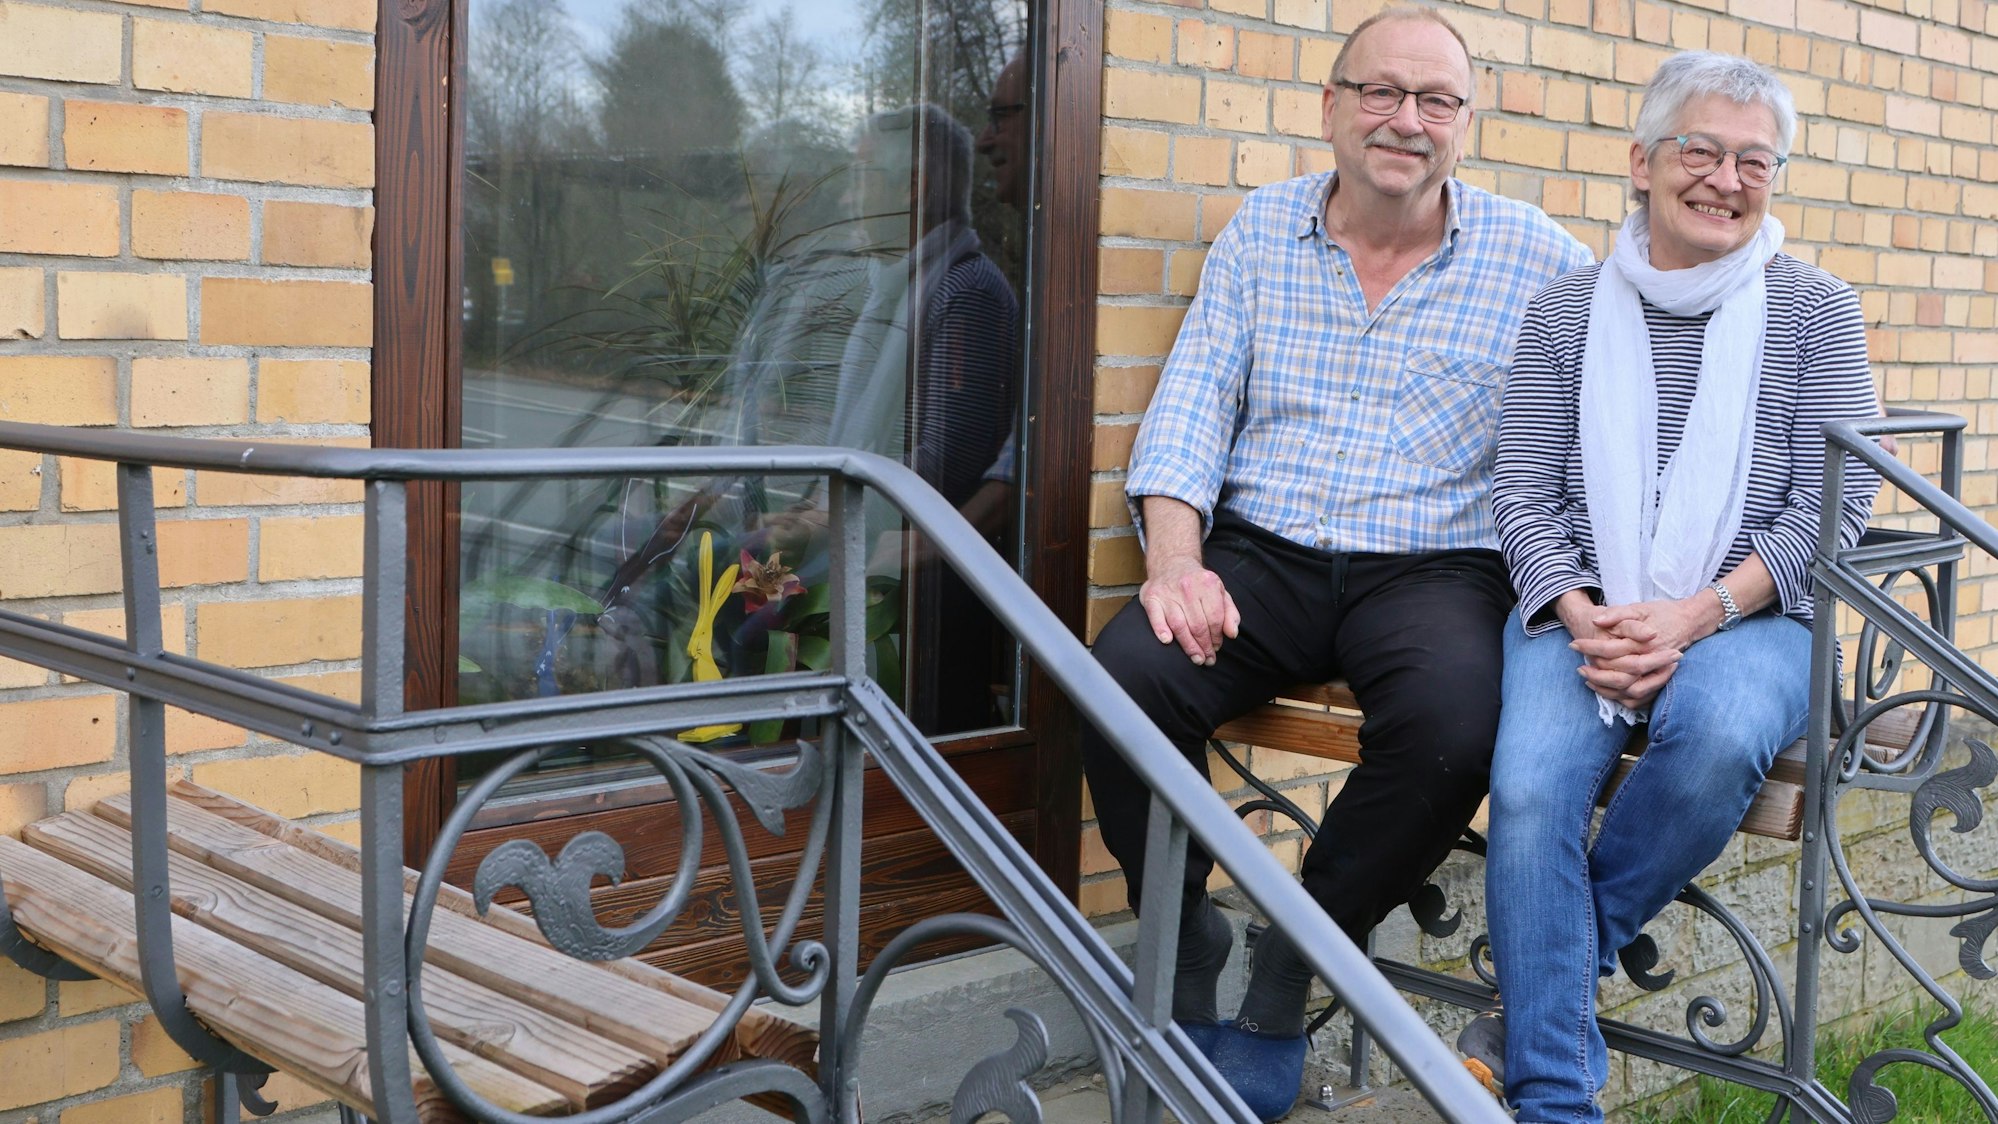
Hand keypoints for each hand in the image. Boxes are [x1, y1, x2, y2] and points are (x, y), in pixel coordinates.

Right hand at [1138, 554, 1239, 665]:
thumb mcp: (1220, 591)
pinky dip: (1161, 630)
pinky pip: (1155, 617)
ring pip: (1179, 625)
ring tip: (1196, 658)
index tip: (1216, 647)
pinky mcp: (1152, 596)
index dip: (1217, 637)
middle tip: (1206, 659)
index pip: (1215, 618)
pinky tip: (1167, 641)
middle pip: (1198, 624)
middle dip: (1204, 646)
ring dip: (1188, 646)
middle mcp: (1187, 586)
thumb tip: (1232, 634)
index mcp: (1208, 583)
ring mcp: (1168, 592)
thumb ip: (1230, 612)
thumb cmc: (1198, 583)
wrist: (1172, 563)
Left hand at [1557, 596, 1678, 709]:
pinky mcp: (1660, 681)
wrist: (1689, 621)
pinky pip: (1640, 698)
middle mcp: (1653, 661)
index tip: (1574, 644)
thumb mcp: (1639, 607)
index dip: (1590, 648)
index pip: (1611, 650)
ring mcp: (1659, 674)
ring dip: (1606, 688)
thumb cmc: (1662, 612)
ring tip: (1588, 678)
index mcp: (1645, 643)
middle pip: (1620, 677)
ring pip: (1630, 691)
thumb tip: (1596, 621)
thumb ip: (1618, 613)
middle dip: (1596, 673)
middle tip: (1579, 667)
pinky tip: (1606, 689)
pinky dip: (1622, 697)